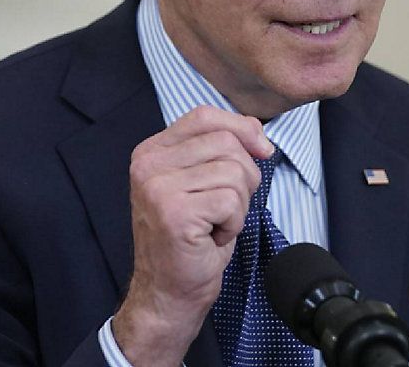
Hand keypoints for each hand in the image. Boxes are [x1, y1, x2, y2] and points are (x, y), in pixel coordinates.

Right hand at [112, 106, 273, 365]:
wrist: (167, 294)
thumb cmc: (189, 241)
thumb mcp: (199, 184)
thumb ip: (217, 151)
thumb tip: (259, 136)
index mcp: (150, 151)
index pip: (204, 115)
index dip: (241, 127)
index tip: (261, 150)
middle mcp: (148, 164)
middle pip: (226, 142)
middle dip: (244, 176)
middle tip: (225, 208)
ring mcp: (158, 188)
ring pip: (234, 172)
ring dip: (238, 204)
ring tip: (214, 224)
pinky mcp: (175, 212)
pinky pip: (232, 201)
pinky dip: (234, 223)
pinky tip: (212, 237)